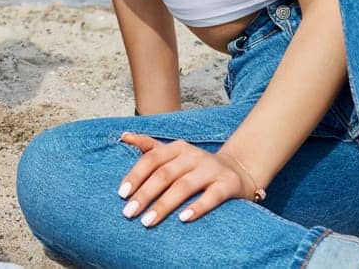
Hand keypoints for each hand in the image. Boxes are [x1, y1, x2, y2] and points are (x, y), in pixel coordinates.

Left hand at [116, 133, 251, 225]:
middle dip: (144, 194)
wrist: (237, 171)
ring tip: (148, 221)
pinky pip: (212, 196)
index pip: (151, 159)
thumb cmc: (196, 167)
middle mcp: (193, 155)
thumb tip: (124, 136)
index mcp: (177, 148)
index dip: (135, 176)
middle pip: (164, 174)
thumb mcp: (174, 154)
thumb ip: (149, 146)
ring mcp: (211, 169)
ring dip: (164, 205)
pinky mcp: (228, 184)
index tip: (121, 195)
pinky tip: (183, 219)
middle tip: (129, 213)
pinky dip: (197, 207)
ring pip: (184, 186)